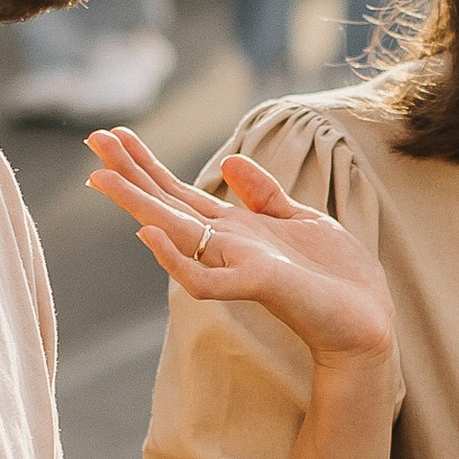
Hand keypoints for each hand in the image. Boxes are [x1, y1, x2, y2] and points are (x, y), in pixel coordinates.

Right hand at [87, 130, 396, 368]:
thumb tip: (229, 161)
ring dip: (137, 204)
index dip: (147, 164)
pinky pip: (205, 280)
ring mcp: (237, 266)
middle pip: (167, 204)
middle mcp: (228, 245)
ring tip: (101, 178)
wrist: (366, 323)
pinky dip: (175, 260)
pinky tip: (149, 234)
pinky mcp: (257, 286)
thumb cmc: (336, 278)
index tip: (114, 135)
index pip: (180, 192)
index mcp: (236, 228)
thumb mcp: (300, 220)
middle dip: (131, 172)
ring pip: (175, 233)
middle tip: (92, 140)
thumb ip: (263, 195)